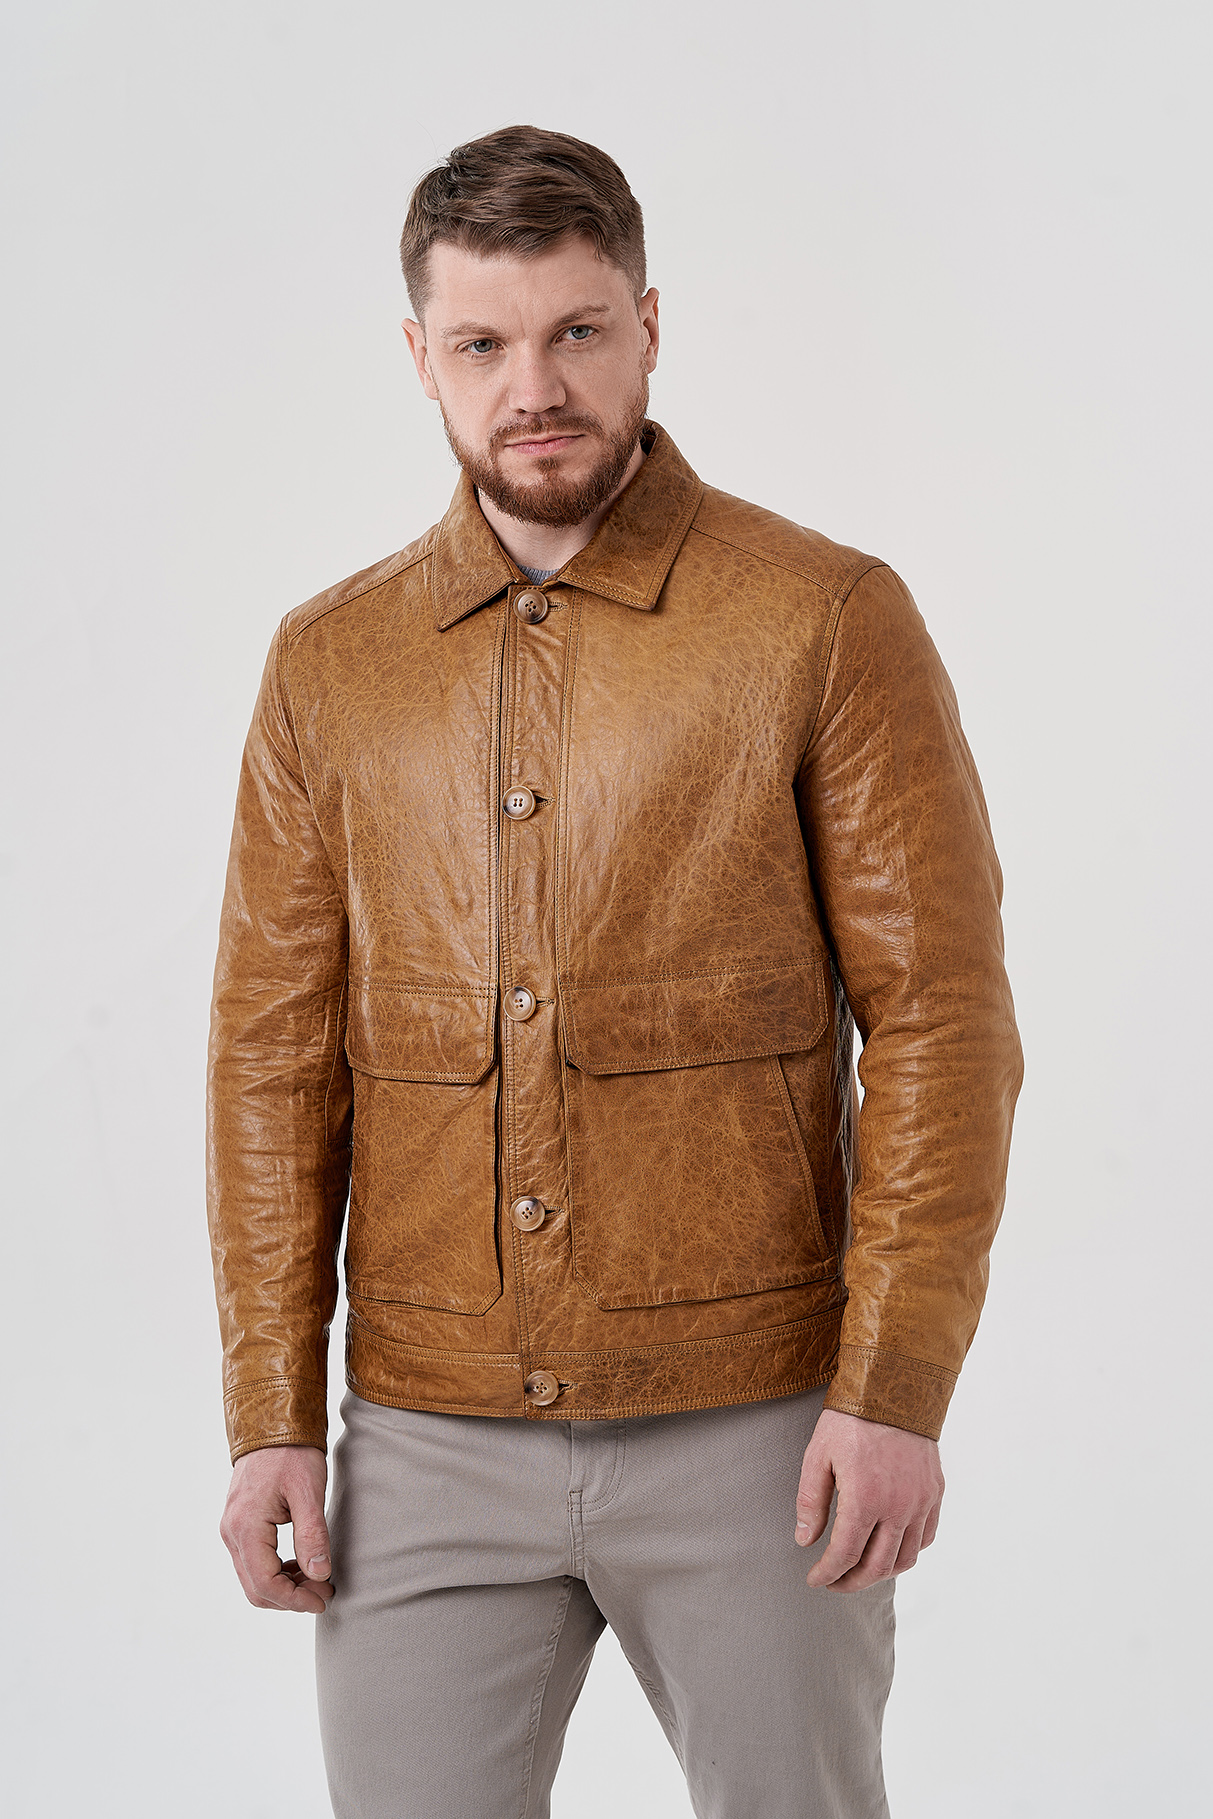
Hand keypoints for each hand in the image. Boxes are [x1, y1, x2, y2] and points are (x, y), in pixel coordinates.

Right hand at [219, 1444, 333, 1613]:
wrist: (272, 1423)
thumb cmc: (291, 1452)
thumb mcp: (308, 1490)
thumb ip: (312, 1534)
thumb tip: (320, 1574)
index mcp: (246, 1527)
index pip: (266, 1584)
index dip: (296, 1600)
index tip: (324, 1598)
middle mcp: (231, 1533)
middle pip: (255, 1589)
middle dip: (290, 1598)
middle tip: (324, 1590)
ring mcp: (232, 1529)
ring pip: (252, 1578)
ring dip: (284, 1586)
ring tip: (317, 1577)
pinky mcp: (239, 1524)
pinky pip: (252, 1562)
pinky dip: (276, 1571)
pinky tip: (301, 1563)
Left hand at [795, 1408, 943, 1591]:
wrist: (894, 1386)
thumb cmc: (850, 1419)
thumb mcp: (818, 1456)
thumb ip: (810, 1503)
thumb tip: (804, 1542)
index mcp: (865, 1499)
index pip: (845, 1555)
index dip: (827, 1574)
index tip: (814, 1580)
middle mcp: (898, 1507)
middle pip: (877, 1567)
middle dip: (851, 1582)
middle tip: (834, 1582)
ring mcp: (921, 1502)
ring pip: (905, 1559)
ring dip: (880, 1573)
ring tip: (859, 1570)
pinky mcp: (935, 1493)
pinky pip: (925, 1537)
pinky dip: (907, 1552)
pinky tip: (889, 1547)